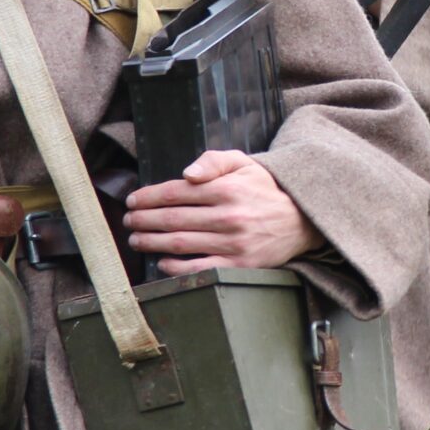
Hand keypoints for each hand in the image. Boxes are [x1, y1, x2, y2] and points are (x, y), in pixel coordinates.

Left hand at [124, 149, 317, 271]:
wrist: (300, 220)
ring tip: (136, 240)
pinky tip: (161, 261)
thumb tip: (186, 174)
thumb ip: (213, 161)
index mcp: (227, 188)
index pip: (176, 192)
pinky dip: (175, 266)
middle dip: (143, 220)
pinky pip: (198, 268)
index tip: (132, 201)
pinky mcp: (239, 265)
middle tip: (128, 222)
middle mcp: (228, 215)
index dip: (148, 197)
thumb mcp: (244, 163)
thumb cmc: (264, 190)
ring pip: (180, 243)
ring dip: (151, 242)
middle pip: (172, 219)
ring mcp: (233, 242)